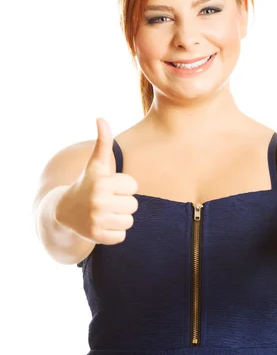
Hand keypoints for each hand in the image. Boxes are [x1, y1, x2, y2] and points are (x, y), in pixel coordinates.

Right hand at [56, 117, 138, 244]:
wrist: (65, 211)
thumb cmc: (87, 184)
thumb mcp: (95, 164)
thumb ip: (103, 142)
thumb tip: (101, 118)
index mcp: (102, 183)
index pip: (133, 186)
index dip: (123, 187)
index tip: (109, 187)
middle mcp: (99, 202)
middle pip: (134, 205)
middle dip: (123, 203)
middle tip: (107, 201)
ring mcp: (97, 221)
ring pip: (129, 221)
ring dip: (120, 218)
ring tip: (105, 212)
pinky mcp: (97, 237)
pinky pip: (122, 236)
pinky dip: (114, 232)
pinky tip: (102, 224)